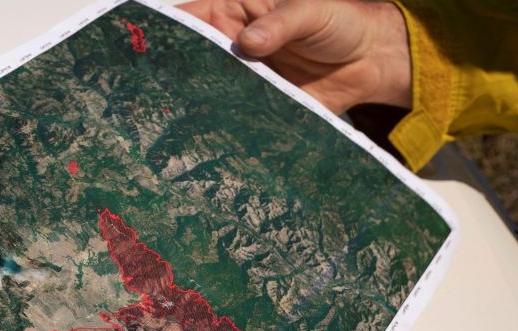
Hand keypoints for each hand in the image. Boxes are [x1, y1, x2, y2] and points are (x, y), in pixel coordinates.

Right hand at [178, 0, 412, 113]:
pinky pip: (235, 113)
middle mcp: (232, 43)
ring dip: (196, 101)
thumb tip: (247, 42)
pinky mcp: (258, 104)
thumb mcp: (311, 12)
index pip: (192, 16)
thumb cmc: (339, 22)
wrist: (370, 60)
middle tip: (155, 88)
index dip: (168, 28)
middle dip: (175, 71)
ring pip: (209, 88)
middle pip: (193, 56)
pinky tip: (210, 132)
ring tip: (176, 114)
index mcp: (235, 10)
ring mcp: (243, 76)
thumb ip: (281, 24)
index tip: (147, 45)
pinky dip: (223, 122)